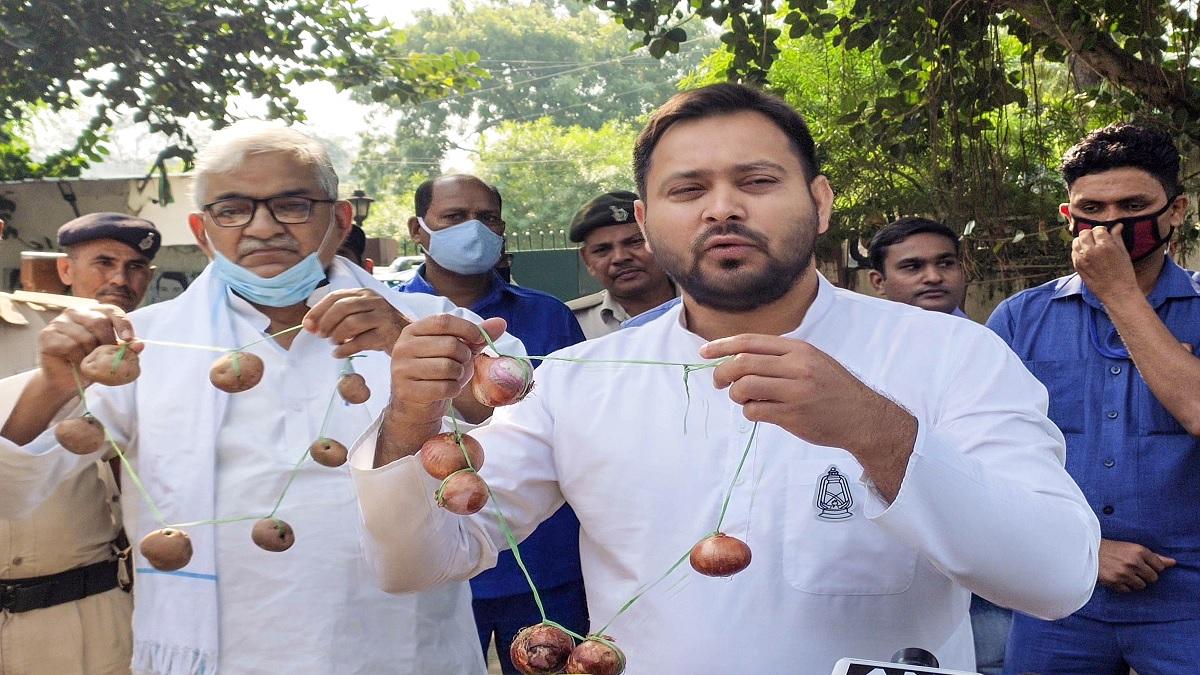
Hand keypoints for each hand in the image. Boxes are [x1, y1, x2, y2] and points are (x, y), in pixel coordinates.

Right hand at [39, 305, 138, 392]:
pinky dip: (77, 359)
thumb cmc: (90, 363)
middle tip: (106, 357)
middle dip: (107, 343)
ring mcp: (59, 322)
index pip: (112, 310)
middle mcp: (75, 312)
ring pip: (84, 336)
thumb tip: (140, 345)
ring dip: (90, 355)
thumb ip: (125, 348)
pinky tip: (76, 363)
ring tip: (87, 362)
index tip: (128, 339)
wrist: (66, 380)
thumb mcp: (111, 355)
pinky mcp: (47, 335)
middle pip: (98, 322)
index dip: (122, 323)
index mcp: (94, 311)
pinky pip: (70, 346)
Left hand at [303, 288, 411, 357]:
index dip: (318, 311)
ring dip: (336, 336)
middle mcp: (374, 301)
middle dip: (326, 323)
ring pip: (350, 323)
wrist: (408, 338)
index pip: (335, 296)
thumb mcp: (361, 314)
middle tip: (322, 336)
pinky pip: (360, 342)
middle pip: (342, 308)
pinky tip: (339, 354)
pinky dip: (345, 350)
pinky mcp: (387, 334)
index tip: (307, 325)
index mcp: (365, 293)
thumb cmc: (379, 327)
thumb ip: (338, 316)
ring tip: (334, 343)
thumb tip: (310, 325)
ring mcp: (382, 316)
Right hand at [387, 314, 507, 417]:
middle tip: (461, 365)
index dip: (467, 329)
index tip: (480, 339)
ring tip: (453, 377)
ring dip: (459, 375)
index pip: (444, 321)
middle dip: (464, 357)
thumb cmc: (439, 372)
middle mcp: (402, 347)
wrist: (418, 406)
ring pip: (448, 367)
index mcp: (413, 330)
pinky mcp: (406, 390)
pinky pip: (444, 388)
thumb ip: (476, 336)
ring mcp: (401, 369)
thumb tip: (501, 322)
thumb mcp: (458, 350)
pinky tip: (447, 390)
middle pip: (449, 344)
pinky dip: (453, 390)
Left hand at [701, 335, 916, 498]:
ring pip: (743, 387)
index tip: (704, 352)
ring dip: (735, 394)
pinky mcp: (792, 415)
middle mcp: (796, 366)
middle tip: (718, 382)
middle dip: (721, 372)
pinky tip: (759, 412)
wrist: (863, 417)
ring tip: (744, 399)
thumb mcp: (813, 361)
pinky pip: (754, 411)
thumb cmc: (833, 389)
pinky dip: (749, 412)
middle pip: (741, 363)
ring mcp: (794, 391)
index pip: (750, 342)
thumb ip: (780, 358)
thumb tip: (739, 359)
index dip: (722, 345)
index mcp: (798, 349)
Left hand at [1072, 224, 1138, 301]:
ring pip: (1076, 241)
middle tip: (1097, 240)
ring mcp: (1082, 258)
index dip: (1102, 231)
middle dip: (1091, 234)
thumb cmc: (1124, 273)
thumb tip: (1117, 225)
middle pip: (1084, 233)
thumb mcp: (1123, 253)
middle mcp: (1091, 251)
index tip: (1105, 235)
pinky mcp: (1077, 266)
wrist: (1117, 292)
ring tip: (1091, 247)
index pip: (1098, 229)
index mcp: (1105, 246)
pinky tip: (1087, 255)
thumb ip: (1117, 238)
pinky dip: (1079, 251)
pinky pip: (1073, 252)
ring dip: (1082, 242)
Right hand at [1098, 538, 1174, 592]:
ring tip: (1125, 573)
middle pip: (1153, 578)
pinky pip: (1128, 590)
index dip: (1153, 567)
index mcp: (1139, 551)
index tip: (1144, 565)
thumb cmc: (1113, 549)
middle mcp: (1133, 562)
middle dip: (1146, 575)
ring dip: (1135, 581)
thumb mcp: (1133, 548)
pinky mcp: (1115, 582)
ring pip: (1141, 585)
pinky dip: (1124, 586)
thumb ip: (1154, 557)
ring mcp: (1124, 573)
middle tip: (1134, 569)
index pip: (1159, 567)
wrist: (1088, 551)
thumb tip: (1173, 563)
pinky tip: (1118, 578)